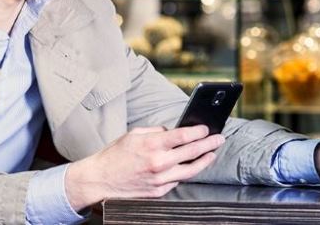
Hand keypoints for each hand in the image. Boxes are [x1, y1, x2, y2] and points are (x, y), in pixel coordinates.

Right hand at [65, 125, 224, 210]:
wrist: (101, 179)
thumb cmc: (114, 155)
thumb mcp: (133, 134)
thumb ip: (155, 131)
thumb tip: (172, 132)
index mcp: (152, 145)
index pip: (183, 136)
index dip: (198, 132)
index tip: (206, 128)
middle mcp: (159, 163)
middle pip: (192, 152)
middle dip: (209, 144)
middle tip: (219, 139)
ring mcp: (160, 180)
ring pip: (190, 170)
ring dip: (204, 161)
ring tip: (212, 154)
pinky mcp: (159, 192)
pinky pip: (178, 181)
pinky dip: (186, 172)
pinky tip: (191, 167)